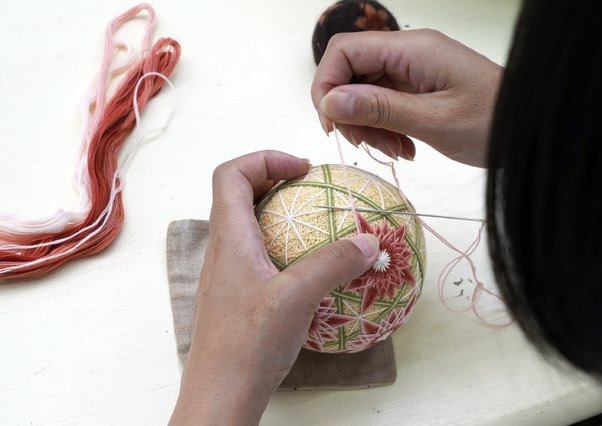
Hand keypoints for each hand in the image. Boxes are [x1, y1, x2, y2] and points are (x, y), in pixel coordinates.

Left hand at [169, 151, 379, 424]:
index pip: (230, 173)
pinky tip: (311, 269)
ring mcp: (229, 273)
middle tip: (314, 189)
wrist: (221, 395)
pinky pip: (259, 253)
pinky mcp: (239, 295)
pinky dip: (285, 246)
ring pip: (250, 224)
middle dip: (277, 180)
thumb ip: (333, 264)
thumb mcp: (296, 298)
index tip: (303, 169)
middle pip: (239, 193)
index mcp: (229, 237)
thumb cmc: (248, 344)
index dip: (264, 158)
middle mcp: (224, 249)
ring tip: (318, 224)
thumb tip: (369, 241)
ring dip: (281, 213)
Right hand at [311, 29, 502, 166]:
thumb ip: (380, 109)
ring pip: (365, 92)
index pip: (345, 50)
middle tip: (365, 145)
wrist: (533, 127)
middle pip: (351, 72)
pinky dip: (385, 128)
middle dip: (349, 112)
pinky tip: (404, 148)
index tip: (332, 124)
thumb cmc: (494, 122)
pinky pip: (385, 103)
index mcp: (412, 49)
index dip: (326, 84)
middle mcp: (409, 52)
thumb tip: (329, 102)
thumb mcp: (434, 121)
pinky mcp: (419, 87)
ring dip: (369, 125)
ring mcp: (414, 69)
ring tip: (395, 151)